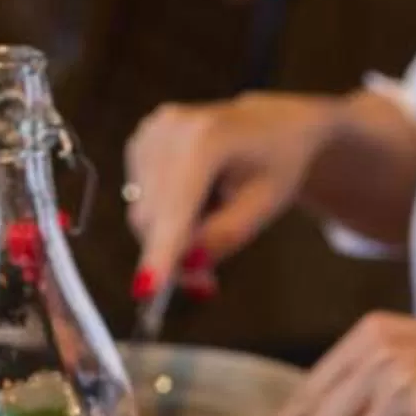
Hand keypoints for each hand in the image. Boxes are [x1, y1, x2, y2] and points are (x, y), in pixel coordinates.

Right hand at [122, 93, 338, 297]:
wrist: (271, 125)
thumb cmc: (276, 165)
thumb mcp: (265, 207)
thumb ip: (225, 237)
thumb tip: (186, 264)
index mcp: (207, 138)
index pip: (177, 206)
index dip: (162, 250)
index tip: (145, 291)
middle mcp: (170, 128)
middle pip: (154, 217)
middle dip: (174, 257)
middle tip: (206, 285)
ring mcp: (150, 132)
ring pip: (144, 215)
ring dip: (171, 239)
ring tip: (214, 229)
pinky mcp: (140, 142)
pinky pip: (143, 202)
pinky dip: (166, 217)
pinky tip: (198, 203)